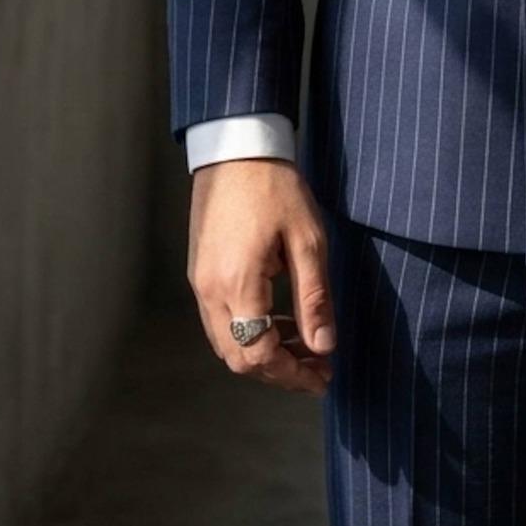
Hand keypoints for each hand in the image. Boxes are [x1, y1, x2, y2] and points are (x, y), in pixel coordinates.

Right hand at [188, 158, 336, 395]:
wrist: (236, 147)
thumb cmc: (274, 186)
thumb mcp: (307, 240)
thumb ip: (314, 298)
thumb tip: (324, 346)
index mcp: (238, 284)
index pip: (260, 355)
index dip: (292, 374)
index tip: (322, 378)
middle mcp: (210, 292)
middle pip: (239, 358)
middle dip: (279, 370)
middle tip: (317, 367)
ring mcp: (201, 283)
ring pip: (228, 343)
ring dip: (264, 353)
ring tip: (304, 344)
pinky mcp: (201, 272)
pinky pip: (221, 320)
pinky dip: (249, 331)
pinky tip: (279, 319)